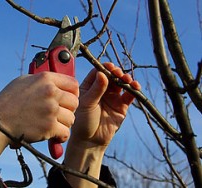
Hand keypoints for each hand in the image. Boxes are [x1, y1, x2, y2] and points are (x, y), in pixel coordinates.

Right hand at [0, 72, 78, 144]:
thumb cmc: (7, 101)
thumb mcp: (24, 81)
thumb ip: (42, 80)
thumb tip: (55, 82)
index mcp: (45, 79)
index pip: (73, 84)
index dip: (73, 93)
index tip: (68, 99)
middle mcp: (50, 92)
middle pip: (75, 102)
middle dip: (69, 110)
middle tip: (60, 114)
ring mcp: (51, 110)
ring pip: (71, 118)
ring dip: (64, 124)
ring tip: (54, 124)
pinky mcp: (49, 127)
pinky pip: (65, 133)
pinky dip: (60, 136)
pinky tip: (53, 134)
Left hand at [64, 63, 140, 187]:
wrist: (90, 141)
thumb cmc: (83, 121)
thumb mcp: (87, 103)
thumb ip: (96, 89)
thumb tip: (102, 73)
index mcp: (89, 87)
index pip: (98, 72)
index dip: (105, 68)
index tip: (110, 67)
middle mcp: (101, 90)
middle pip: (111, 76)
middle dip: (117, 73)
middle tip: (119, 74)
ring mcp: (112, 97)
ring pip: (121, 83)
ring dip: (126, 79)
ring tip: (127, 80)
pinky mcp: (121, 106)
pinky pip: (129, 95)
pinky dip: (133, 89)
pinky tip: (135, 87)